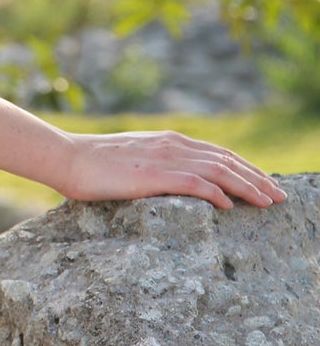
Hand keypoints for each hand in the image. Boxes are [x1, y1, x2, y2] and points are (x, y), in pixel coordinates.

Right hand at [55, 129, 286, 210]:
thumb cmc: (91, 163)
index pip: (219, 152)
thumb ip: (156, 166)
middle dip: (258, 178)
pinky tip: (229, 206)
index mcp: (168, 140)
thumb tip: (174, 182)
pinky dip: (217, 193)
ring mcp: (164, 159)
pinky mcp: (153, 175)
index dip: (247, 167)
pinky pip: (196, 183)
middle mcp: (172, 145)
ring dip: (248, 186)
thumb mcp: (132, 159)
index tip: (266, 183)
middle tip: (279, 196)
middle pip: (227, 160)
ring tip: (268, 203)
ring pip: (219, 170)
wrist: (66, 157)